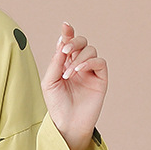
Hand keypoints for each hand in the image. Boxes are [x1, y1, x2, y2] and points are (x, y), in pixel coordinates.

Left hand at [40, 21, 107, 149]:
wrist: (67, 123)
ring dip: (79, 58)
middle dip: (74, 42)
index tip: (65, 26)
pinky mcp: (101, 79)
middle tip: (65, 50)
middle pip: (82, 43)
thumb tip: (61, 42)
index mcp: (65, 64)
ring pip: (91, 51)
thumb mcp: (49, 81)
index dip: (68, 33)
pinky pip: (100, 63)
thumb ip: (55, 62)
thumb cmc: (56, 104)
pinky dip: (89, 62)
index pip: (68, 44)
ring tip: (68, 74)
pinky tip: (78, 71)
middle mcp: (79, 65)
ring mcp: (91, 72)